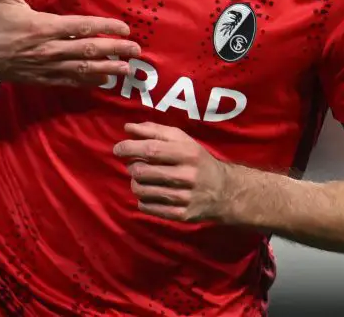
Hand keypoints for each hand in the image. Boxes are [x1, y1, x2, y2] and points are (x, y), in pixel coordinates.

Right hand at [0, 0, 139, 85]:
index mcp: (43, 27)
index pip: (83, 27)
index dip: (107, 28)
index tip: (125, 29)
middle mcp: (48, 49)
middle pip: (89, 50)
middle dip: (115, 51)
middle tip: (136, 52)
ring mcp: (44, 66)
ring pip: (82, 69)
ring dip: (106, 70)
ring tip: (125, 70)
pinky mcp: (38, 78)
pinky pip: (67, 81)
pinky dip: (86, 82)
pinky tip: (101, 82)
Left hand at [113, 122, 230, 222]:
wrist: (225, 192)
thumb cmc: (198, 161)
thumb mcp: (183, 141)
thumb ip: (155, 131)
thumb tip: (128, 128)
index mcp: (188, 153)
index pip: (151, 149)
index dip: (129, 148)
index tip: (117, 149)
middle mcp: (187, 175)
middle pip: (143, 171)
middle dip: (131, 167)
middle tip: (135, 165)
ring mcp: (184, 198)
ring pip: (142, 191)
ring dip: (135, 184)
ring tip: (142, 180)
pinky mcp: (181, 215)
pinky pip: (148, 208)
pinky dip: (142, 200)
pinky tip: (151, 194)